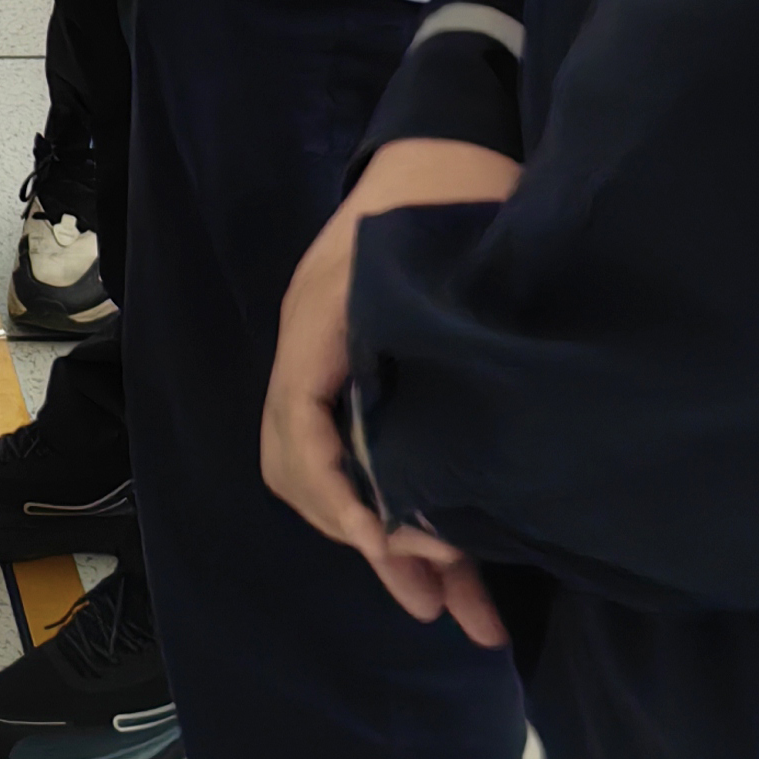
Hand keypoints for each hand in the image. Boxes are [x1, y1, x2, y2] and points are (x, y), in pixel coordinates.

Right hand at [263, 138, 521, 650]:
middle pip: (308, 468)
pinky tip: (461, 568)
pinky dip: (411, 518)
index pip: (298, 426)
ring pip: (342, 478)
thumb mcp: (447, 267)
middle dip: (368, 542)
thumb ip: (431, 357)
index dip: (338, 496)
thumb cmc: (454, 193)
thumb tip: (431, 481)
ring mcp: (341, 364)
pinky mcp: (376, 378)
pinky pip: (372, 462)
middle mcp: (318, 348)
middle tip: (431, 602)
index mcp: (323, 317)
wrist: (456, 143)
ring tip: (459, 615)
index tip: (388, 545)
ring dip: (395, 548)